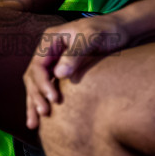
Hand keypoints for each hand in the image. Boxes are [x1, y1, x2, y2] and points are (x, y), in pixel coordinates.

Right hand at [23, 12, 134, 129]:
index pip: (37, 65)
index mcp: (50, 40)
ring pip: (36, 85)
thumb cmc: (106, 31)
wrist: (121, 31)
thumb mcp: (91, 38)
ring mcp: (54, 62)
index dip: (43, 83)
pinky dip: (43, 101)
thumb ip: (75, 54)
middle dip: (35, 96)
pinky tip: (41, 118)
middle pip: (33, 77)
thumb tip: (58, 75)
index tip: (53, 99)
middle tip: (45, 113)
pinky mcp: (62, 72)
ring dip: (34, 103)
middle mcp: (48, 51)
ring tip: (34, 124)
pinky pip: (48, 88)